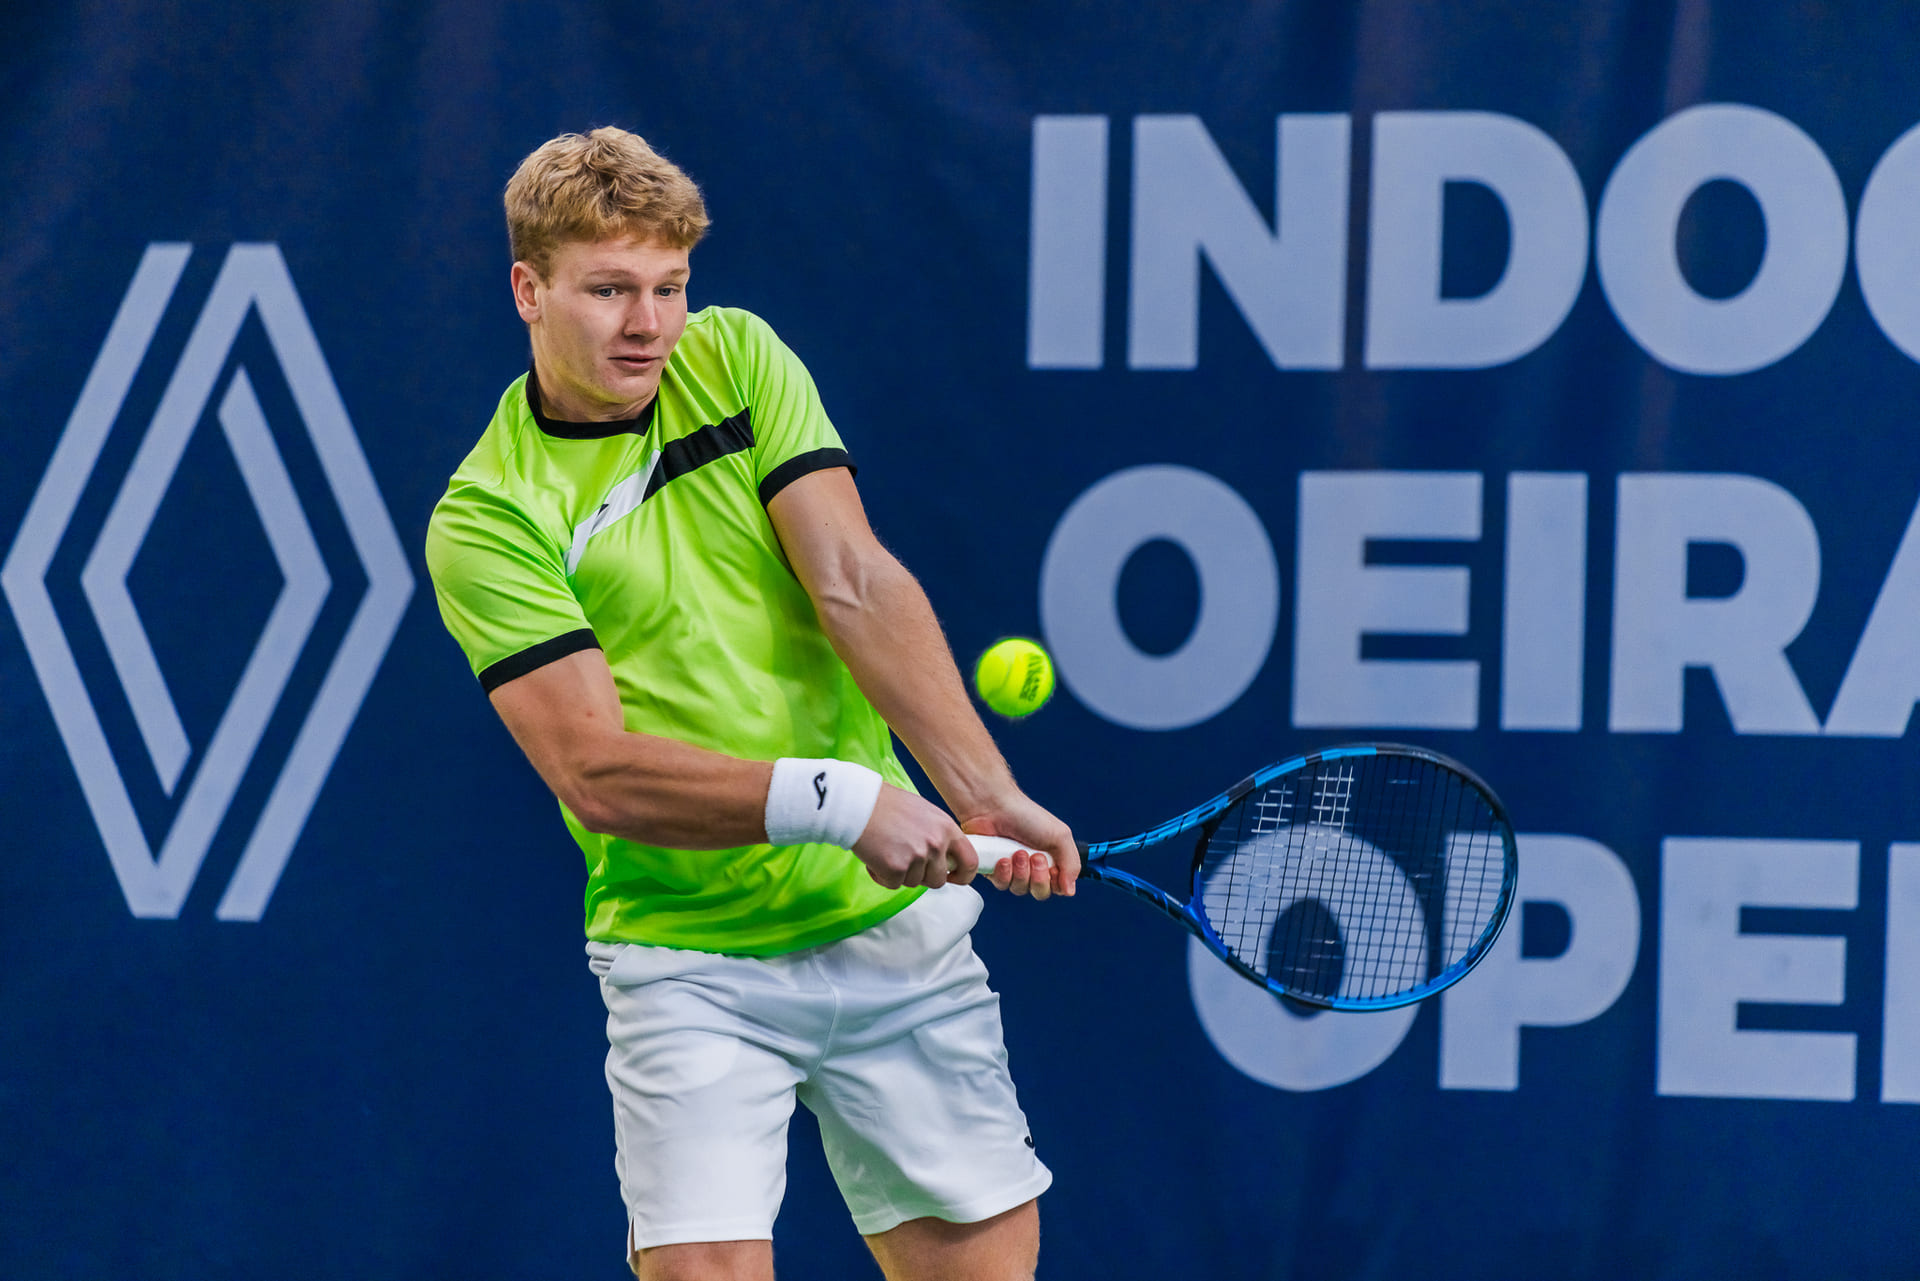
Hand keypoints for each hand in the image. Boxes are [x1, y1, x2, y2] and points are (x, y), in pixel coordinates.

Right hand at [851, 784, 978, 889]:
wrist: (859, 804)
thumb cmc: (887, 805)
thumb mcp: (925, 813)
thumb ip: (938, 834)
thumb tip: (945, 856)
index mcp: (947, 828)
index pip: (970, 861)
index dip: (963, 875)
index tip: (953, 877)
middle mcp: (936, 844)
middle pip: (938, 880)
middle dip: (922, 876)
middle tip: (905, 860)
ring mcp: (917, 857)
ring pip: (914, 883)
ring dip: (900, 873)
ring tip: (887, 850)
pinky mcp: (896, 868)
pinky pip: (893, 884)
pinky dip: (882, 875)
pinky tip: (875, 856)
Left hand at [960, 793, 1076, 900]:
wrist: (995, 807)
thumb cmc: (1026, 815)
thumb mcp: (1060, 836)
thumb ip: (1072, 865)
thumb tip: (1070, 891)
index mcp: (1051, 859)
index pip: (1058, 887)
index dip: (1055, 882)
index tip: (1053, 868)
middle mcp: (1032, 867)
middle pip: (1039, 892)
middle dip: (1038, 876)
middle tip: (1034, 857)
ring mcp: (1012, 870)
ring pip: (1020, 889)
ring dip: (1020, 873)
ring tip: (1017, 852)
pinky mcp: (994, 871)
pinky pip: (1001, 885)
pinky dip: (1003, 873)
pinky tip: (1003, 858)